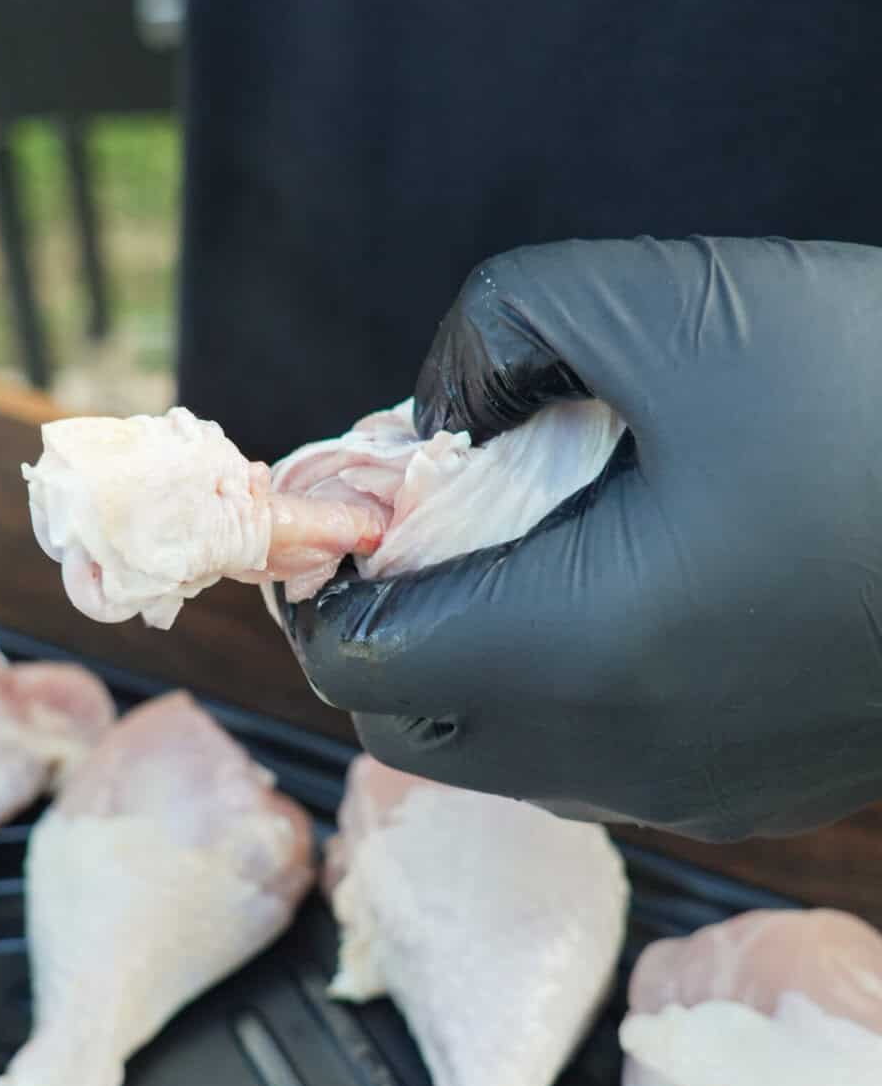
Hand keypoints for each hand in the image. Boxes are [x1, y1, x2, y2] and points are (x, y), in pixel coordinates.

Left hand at [286, 236, 881, 840]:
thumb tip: (435, 404)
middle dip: (391, 616)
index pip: (361, 659)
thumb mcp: (675, 300)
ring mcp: (699, 786)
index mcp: (585, 650)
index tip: (354, 494)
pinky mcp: (759, 783)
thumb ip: (502, 326)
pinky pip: (601, 755)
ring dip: (476, 650)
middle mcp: (629, 752)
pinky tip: (629, 574)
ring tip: (536, 529)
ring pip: (506, 749)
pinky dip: (563, 680)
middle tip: (438, 505)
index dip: (325, 573)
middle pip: (415, 724)